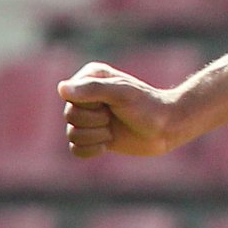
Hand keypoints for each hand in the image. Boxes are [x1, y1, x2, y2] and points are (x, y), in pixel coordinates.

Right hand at [58, 62, 184, 158]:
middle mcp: (85, 96)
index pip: (70, 97)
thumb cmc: (147, 106)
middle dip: (95, 121)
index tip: (112, 102)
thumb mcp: (122, 93)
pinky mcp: (92, 136)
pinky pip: (75, 150)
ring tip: (114, 129)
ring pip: (71, 135)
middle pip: (69, 116)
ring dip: (96, 136)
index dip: (90, 105)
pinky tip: (108, 143)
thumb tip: (61, 88)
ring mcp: (88, 117)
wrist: (166, 128)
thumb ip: (93, 89)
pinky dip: (91, 150)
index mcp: (89, 78)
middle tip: (115, 116)